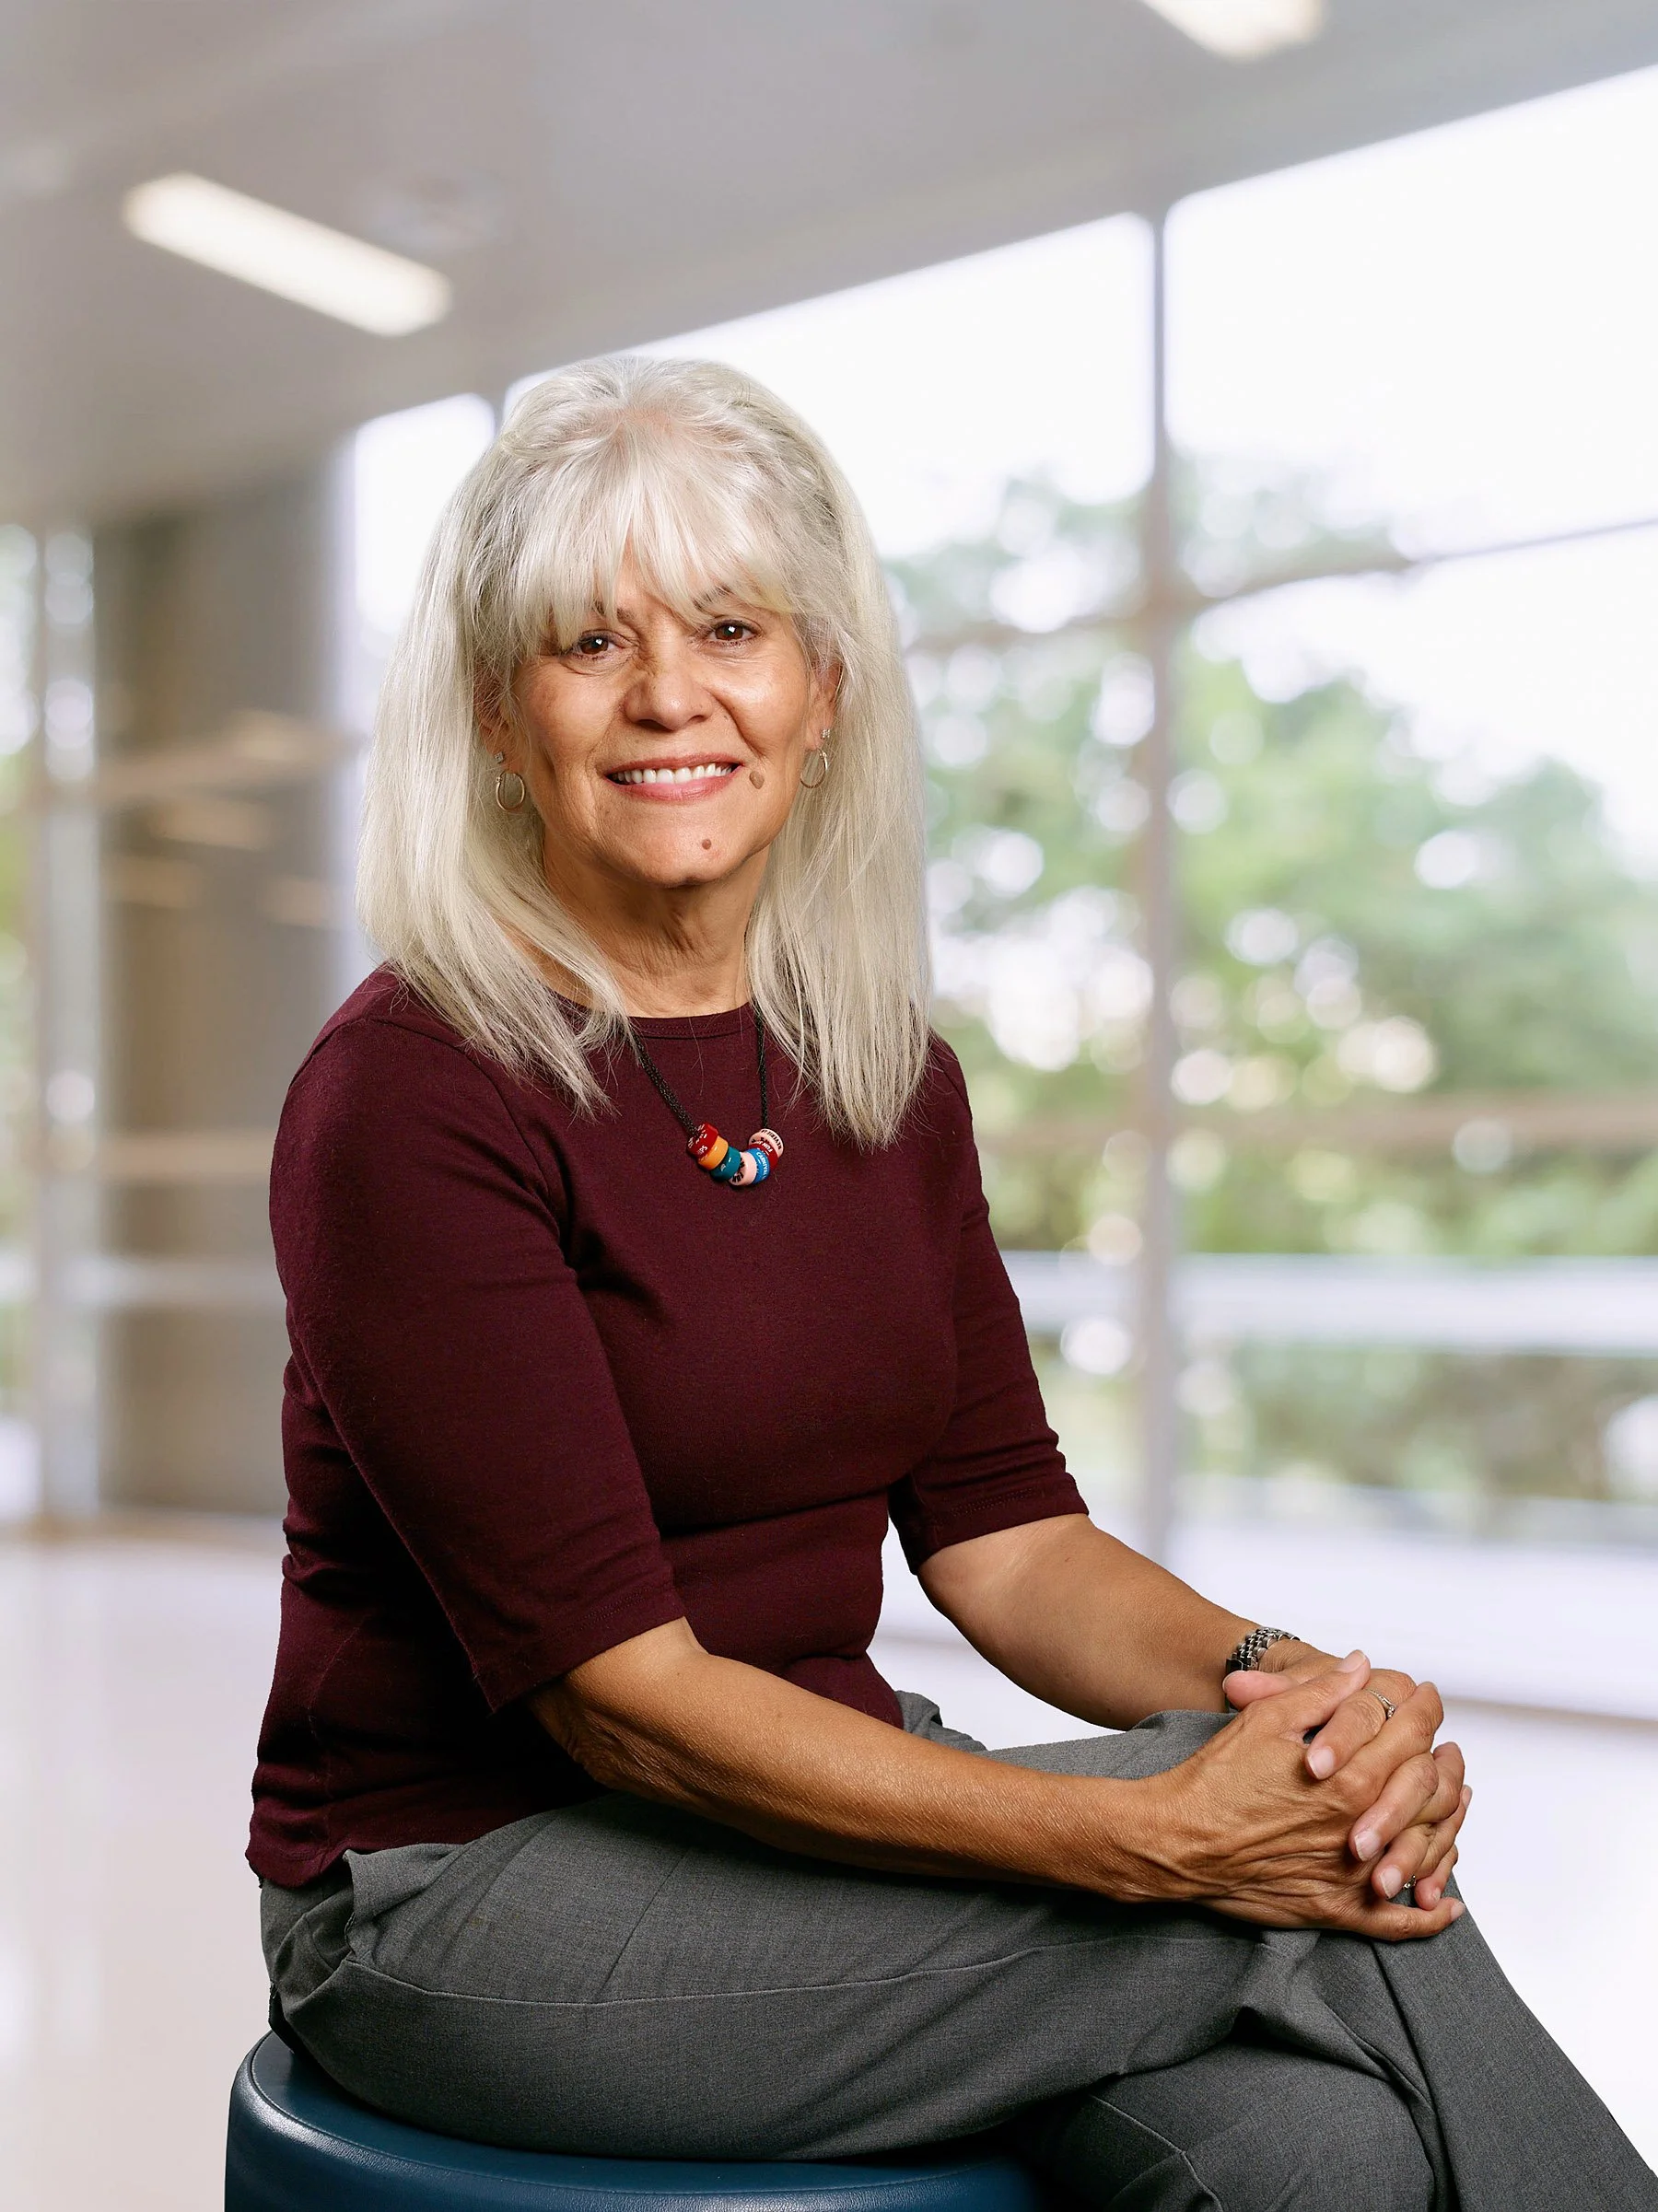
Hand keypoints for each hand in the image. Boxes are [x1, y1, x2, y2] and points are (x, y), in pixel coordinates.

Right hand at [1132, 1665, 1466, 1937]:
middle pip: (1429, 1789)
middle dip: (1445, 1760)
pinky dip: (1430, 1917)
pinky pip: (1398, 1923)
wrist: (1178, 1841)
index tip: (1429, 1697)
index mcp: (1348, 1776)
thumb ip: (1322, 1693)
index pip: (1410, 1735)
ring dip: (1450, 1826)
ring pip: (1427, 1852)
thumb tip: (1360, 1666)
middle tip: (1447, 1746)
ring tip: (1457, 1804)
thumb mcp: (1267, 1721)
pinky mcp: (1337, 1909)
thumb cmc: (1216, 1780)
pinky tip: (1447, 1907)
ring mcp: (1353, 1874)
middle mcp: (1361, 1827)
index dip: (1425, 1708)